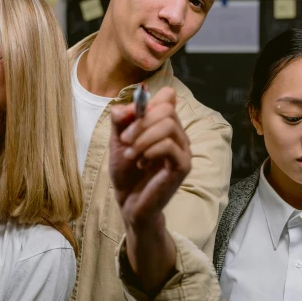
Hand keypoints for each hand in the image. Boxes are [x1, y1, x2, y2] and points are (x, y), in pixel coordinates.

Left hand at [110, 87, 190, 228]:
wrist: (129, 203)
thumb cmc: (126, 172)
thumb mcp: (118, 140)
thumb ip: (120, 120)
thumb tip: (126, 106)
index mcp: (165, 125)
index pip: (168, 97)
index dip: (147, 103)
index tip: (128, 120)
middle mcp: (178, 134)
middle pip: (167, 109)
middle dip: (140, 122)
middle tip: (125, 140)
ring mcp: (183, 150)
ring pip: (168, 125)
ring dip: (143, 138)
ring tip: (131, 155)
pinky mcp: (183, 166)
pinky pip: (169, 146)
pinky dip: (150, 151)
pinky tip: (141, 163)